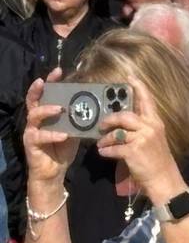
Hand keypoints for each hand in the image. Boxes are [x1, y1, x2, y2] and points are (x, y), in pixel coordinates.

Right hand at [23, 70, 79, 185]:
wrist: (54, 171)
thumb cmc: (64, 147)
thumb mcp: (75, 129)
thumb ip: (81, 117)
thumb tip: (102, 105)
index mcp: (47, 113)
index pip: (46, 94)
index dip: (50, 81)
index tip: (58, 71)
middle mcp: (37, 120)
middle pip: (33, 99)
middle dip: (40, 89)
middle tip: (47, 81)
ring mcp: (32, 131)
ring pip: (34, 115)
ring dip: (47, 110)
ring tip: (60, 109)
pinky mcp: (31, 143)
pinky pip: (39, 136)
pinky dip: (52, 134)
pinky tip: (63, 135)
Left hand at [95, 80, 184, 203]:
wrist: (163, 178)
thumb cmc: (157, 159)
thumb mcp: (153, 139)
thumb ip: (140, 129)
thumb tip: (121, 124)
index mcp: (155, 122)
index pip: (146, 100)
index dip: (138, 87)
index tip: (129, 76)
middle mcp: (150, 127)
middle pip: (125, 115)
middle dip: (110, 118)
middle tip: (101, 124)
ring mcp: (142, 138)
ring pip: (117, 132)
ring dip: (106, 138)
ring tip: (101, 142)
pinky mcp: (133, 151)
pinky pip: (114, 147)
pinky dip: (106, 150)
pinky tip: (103, 152)